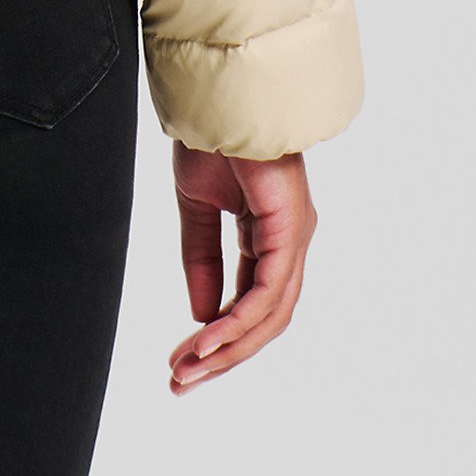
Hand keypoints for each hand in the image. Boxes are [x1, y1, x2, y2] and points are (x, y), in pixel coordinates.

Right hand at [167, 140, 314, 393]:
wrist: (218, 95)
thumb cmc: (212, 136)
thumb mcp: (197, 208)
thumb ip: (201, 258)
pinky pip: (266, 293)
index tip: (181, 360)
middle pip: (264, 320)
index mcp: (270, 234)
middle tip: (181, 380)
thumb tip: (203, 315)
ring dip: (228, 348)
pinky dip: (237, 321)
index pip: (251, 302)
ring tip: (189, 368)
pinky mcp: (289, 230)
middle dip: (222, 355)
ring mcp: (293, 238)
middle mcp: (289, 242)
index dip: (218, 336)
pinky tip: (208, 338)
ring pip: (269, 316)